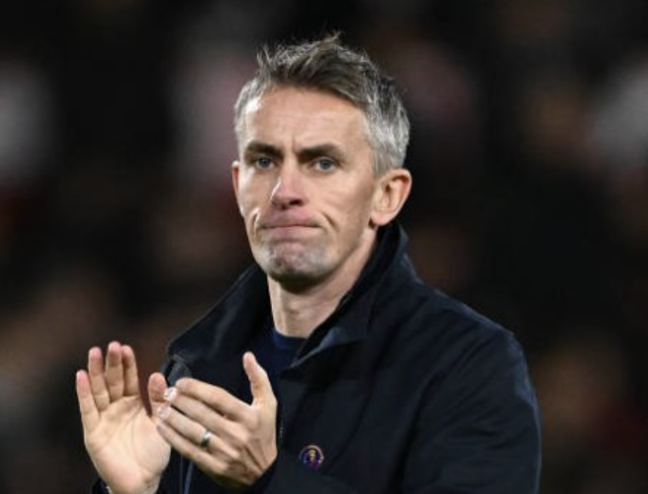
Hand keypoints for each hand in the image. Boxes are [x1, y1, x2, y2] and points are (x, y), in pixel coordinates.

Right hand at [76, 342, 170, 493]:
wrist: (144, 481)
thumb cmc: (153, 453)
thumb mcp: (161, 422)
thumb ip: (159, 400)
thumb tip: (157, 374)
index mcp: (133, 404)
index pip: (129, 379)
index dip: (128, 364)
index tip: (126, 347)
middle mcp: (117, 408)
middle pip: (112, 381)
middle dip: (112, 363)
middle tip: (111, 345)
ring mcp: (104, 419)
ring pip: (99, 391)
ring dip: (96, 372)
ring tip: (94, 353)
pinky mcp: (93, 432)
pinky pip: (88, 410)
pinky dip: (84, 393)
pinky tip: (81, 376)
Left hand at [156, 352, 277, 490]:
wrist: (263, 473)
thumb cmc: (264, 433)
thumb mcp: (268, 404)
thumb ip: (258, 378)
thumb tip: (248, 356)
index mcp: (248, 416)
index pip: (219, 398)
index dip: (198, 389)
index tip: (181, 382)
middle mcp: (236, 434)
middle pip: (203, 414)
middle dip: (182, 401)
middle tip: (167, 393)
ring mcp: (224, 452)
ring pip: (194, 432)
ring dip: (174, 419)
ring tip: (162, 408)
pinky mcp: (213, 467)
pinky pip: (189, 450)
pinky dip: (173, 438)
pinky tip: (163, 428)